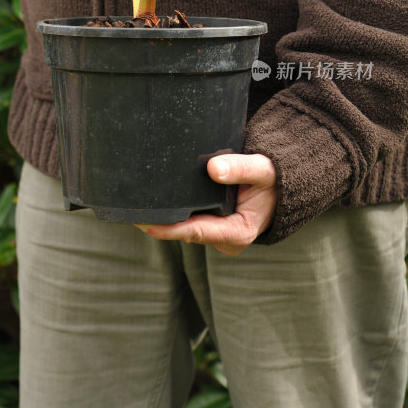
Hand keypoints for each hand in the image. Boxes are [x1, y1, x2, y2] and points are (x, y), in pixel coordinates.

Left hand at [134, 153, 276, 255]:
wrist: (279, 185)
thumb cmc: (272, 178)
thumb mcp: (263, 170)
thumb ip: (241, 168)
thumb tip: (213, 168)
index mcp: (238, 232)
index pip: (196, 232)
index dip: (169, 228)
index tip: (145, 222)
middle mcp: (224, 239)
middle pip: (184, 231)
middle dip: (158, 222)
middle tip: (128, 209)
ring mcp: (215, 234)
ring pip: (183, 227)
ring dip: (161, 217)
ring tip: (132, 204)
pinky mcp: (209, 226)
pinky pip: (185, 221)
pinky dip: (170, 211)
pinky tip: (150, 201)